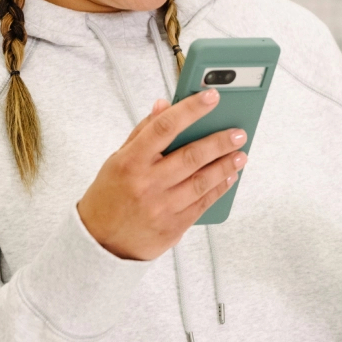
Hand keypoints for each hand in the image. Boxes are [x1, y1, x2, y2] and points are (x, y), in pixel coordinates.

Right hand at [77, 90, 246, 260]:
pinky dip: (219, 188)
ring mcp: (162, 206)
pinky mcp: (174, 226)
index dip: (190, 109)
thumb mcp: (117, 160)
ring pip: (202, 181)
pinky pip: (203, 203)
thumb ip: (142, 132)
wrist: (100, 244)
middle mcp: (147, 183)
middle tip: (238, 133)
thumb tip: (164, 105)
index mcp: (130, 162)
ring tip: (240, 154)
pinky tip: (229, 177)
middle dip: (220, 142)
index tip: (211, 97)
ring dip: (226, 166)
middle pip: (191, 156)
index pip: (164, 127)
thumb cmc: (108, 197)